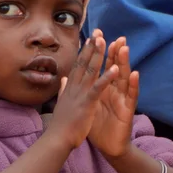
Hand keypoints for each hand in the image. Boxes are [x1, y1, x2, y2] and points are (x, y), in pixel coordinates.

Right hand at [47, 34, 118, 149]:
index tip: (89, 39)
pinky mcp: (87, 103)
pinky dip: (106, 78)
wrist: (57, 139)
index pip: (78, 66)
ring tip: (105, 41)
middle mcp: (74, 87)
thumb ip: (63, 90)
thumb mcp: (62, 104)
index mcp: (70, 88)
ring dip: (98, 56)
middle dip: (91, 47)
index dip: (84, 52)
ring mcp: (80, 94)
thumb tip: (63, 79)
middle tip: (98, 32)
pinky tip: (115, 68)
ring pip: (91, 71)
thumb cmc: (60, 126)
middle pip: (84, 63)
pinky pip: (98, 88)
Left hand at [87, 31, 139, 157]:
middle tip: (117, 37)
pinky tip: (134, 74)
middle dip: (116, 53)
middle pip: (116, 68)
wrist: (109, 147)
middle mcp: (115, 91)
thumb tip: (71, 79)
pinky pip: (131, 96)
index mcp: (104, 89)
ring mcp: (123, 99)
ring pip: (125, 78)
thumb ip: (82, 90)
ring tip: (124, 48)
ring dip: (125, 63)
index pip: (103, 67)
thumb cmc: (99, 126)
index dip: (101, 53)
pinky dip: (133, 85)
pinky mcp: (128, 110)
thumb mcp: (88, 106)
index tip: (97, 37)